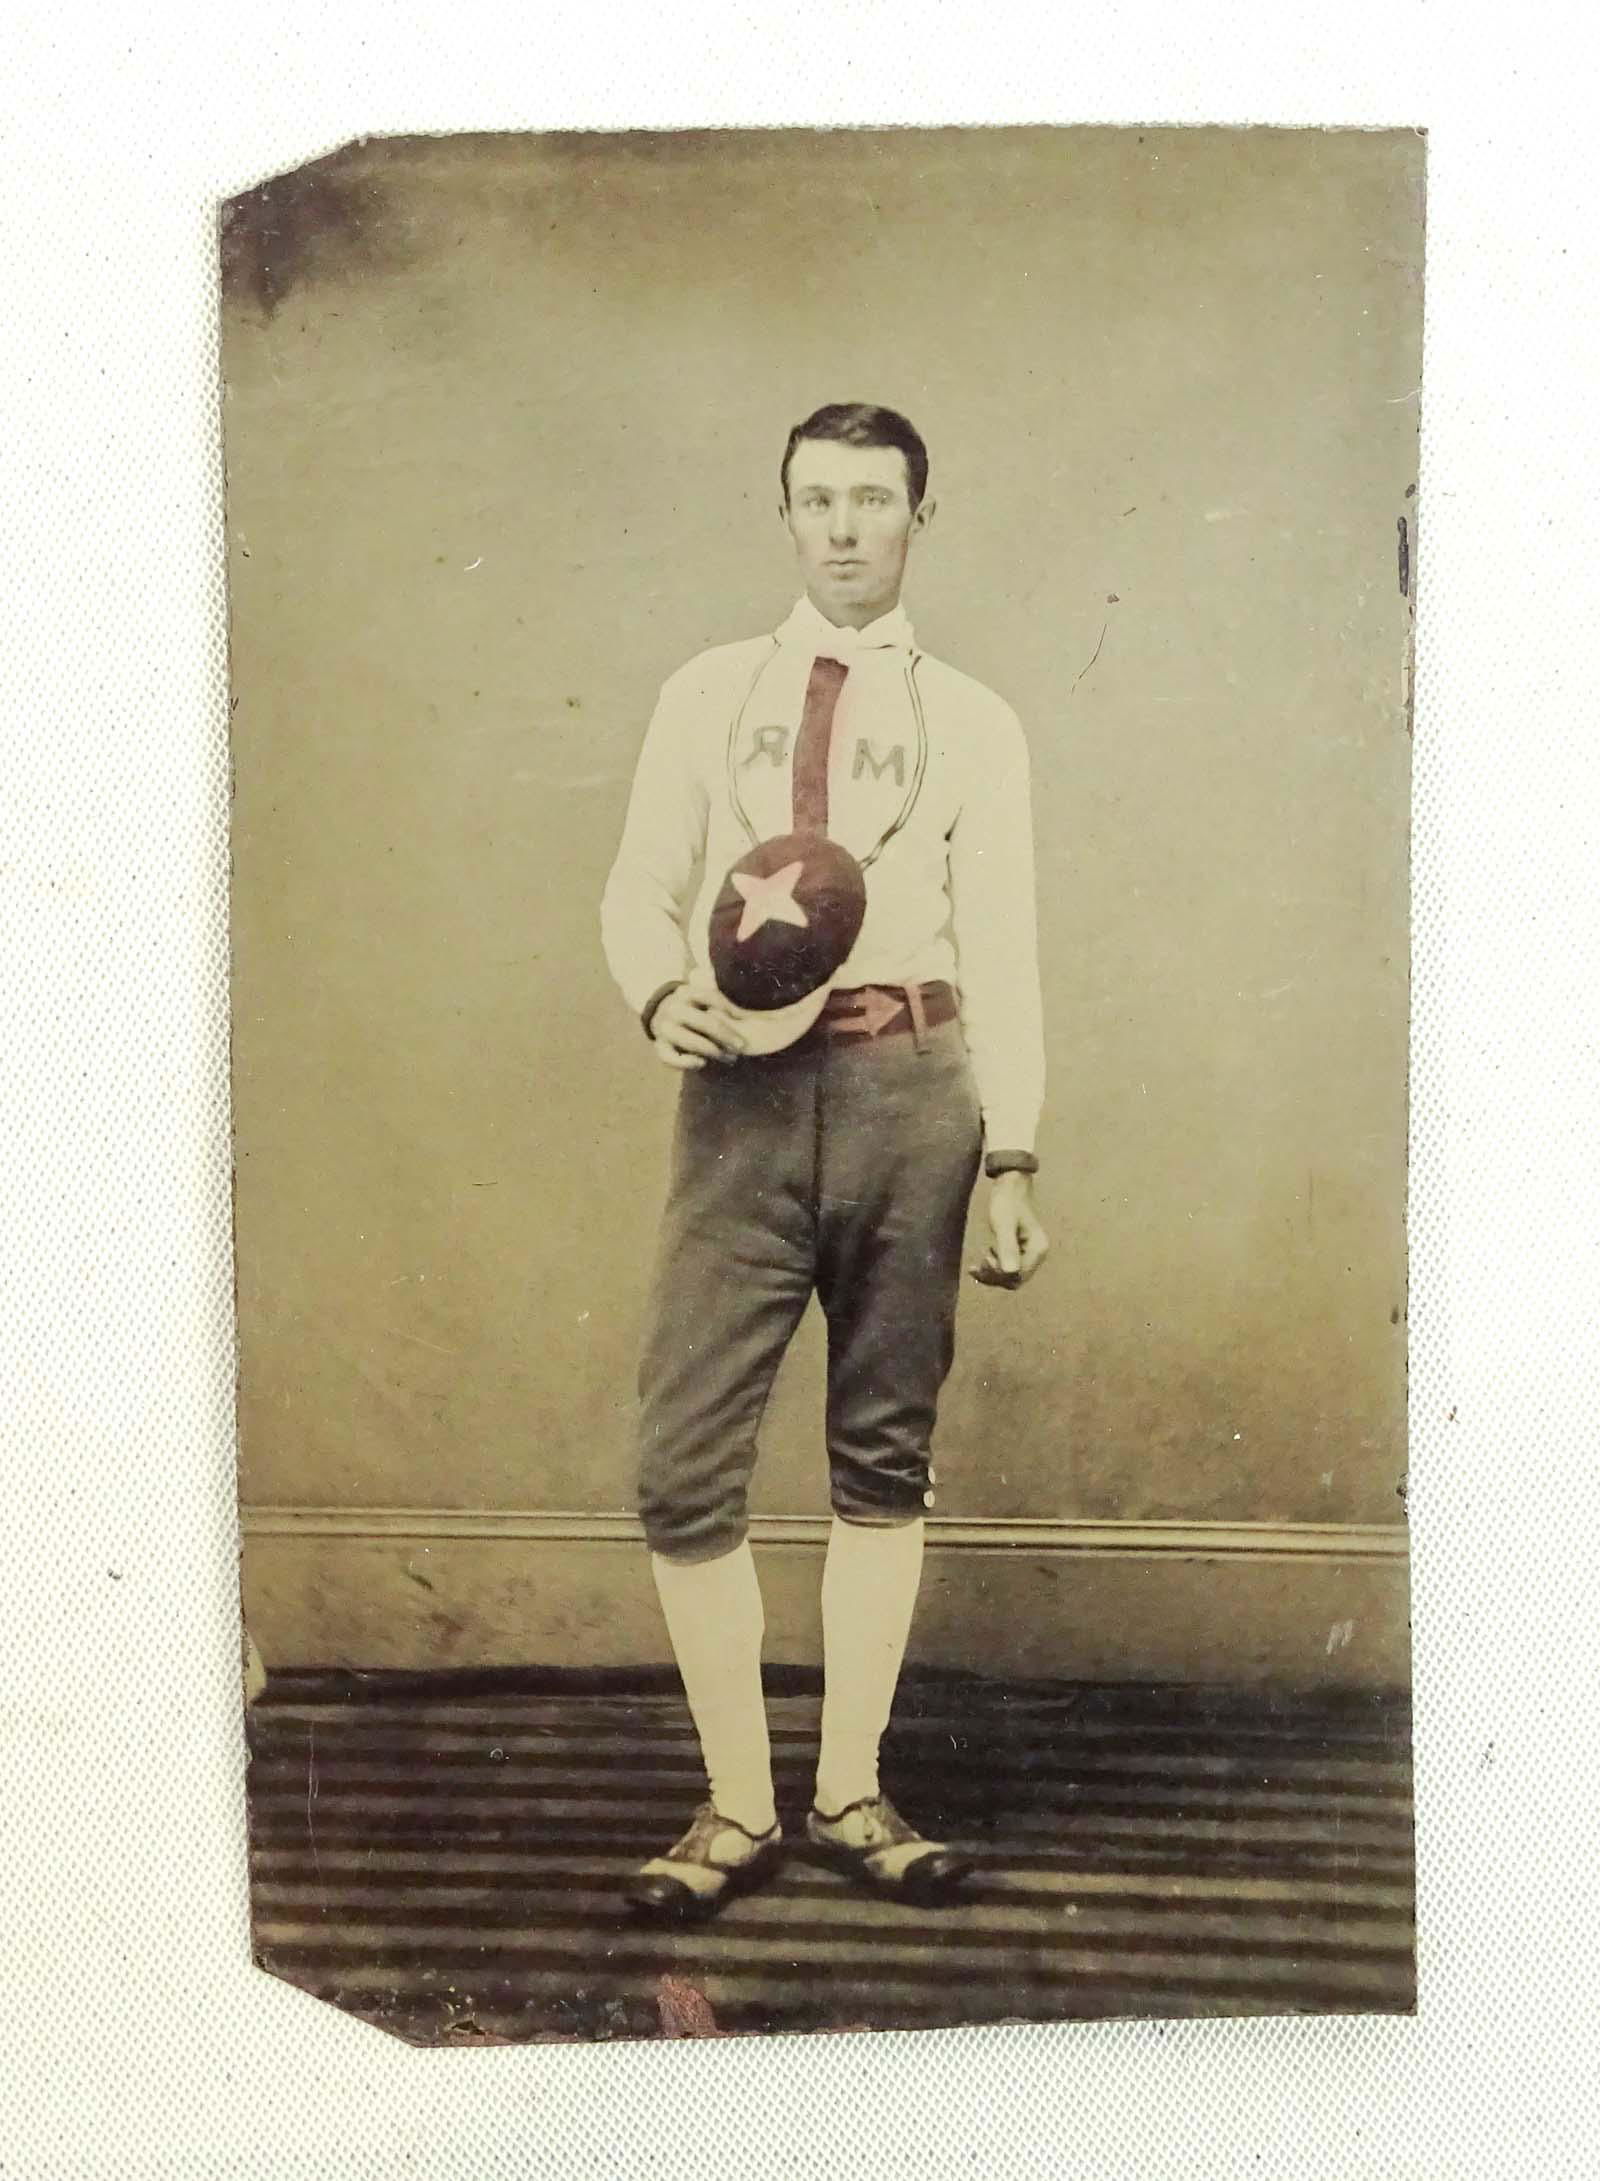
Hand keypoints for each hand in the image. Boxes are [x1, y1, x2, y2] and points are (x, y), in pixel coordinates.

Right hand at [650, 982, 748, 1071]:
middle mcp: (673, 1009)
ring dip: (713, 1051)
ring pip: (691, 1042)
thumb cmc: (693, 1010)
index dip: (728, 1009)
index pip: (711, 997)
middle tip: (742, 1046)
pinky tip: (703, 1063)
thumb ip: (719, 1002)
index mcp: (686, 993)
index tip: (742, 1020)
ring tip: (730, 1058)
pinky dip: (687, 1063)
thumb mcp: (702, 999)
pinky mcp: (659, 1046)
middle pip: (704, 1022)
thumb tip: (740, 1012)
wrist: (663, 1018)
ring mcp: (664, 1028)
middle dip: (726, 1035)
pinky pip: (672, 1058)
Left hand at [970, 1172, 1049, 1288]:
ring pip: (1011, 1277)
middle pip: (1016, 1280)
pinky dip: (994, 1269)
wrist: (1010, 1186)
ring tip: (979, 1262)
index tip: (984, 1260)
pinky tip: (982, 1262)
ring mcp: (1030, 1254)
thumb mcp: (1004, 1224)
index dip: (1000, 1274)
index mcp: (1038, 1249)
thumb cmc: (1007, 1202)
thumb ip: (1007, 1247)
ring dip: (993, 1274)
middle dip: (995, 1276)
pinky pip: (1008, 1269)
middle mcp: (1037, 1254)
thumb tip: (1010, 1272)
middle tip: (978, 1265)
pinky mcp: (1021, 1251)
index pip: (1019, 1276)